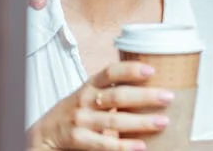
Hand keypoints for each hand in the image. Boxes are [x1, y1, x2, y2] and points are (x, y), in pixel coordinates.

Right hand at [27, 61, 174, 150]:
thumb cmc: (77, 111)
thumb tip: (152, 83)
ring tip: (163, 122)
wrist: (44, 133)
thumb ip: (113, 89)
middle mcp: (85, 100)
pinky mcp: (78, 139)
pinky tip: (141, 146)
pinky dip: (123, 146)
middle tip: (168, 96)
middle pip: (118, 96)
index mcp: (91, 85)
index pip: (111, 72)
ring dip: (141, 122)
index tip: (152, 69)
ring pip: (114, 121)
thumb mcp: (90, 94)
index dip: (131, 69)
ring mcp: (81, 120)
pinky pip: (103, 144)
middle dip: (145, 96)